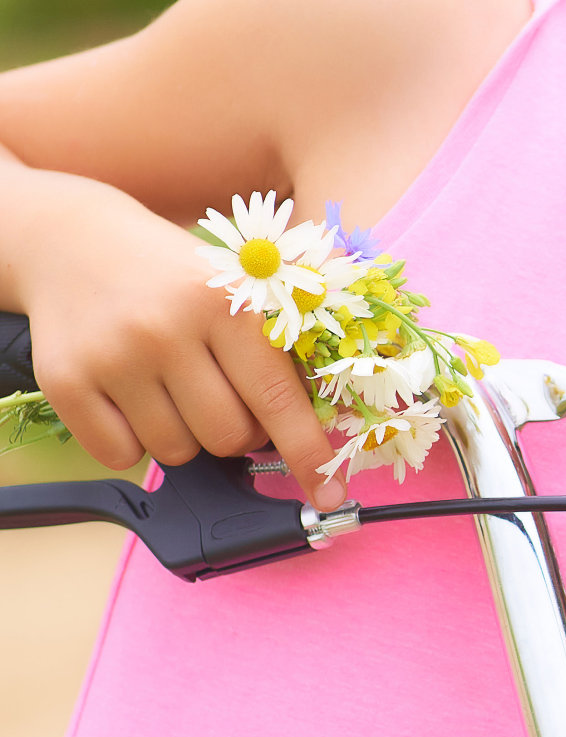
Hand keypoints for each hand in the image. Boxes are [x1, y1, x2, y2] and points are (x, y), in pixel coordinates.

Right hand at [13, 173, 342, 509]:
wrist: (78, 243)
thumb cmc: (177, 276)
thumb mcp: (238, 287)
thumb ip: (279, 345)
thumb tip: (324, 420)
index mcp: (226, 303)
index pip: (277, 397)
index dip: (307, 451)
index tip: (328, 493)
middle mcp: (167, 330)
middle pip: (227, 437)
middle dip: (239, 433)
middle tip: (225, 397)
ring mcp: (113, 358)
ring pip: (177, 452)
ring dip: (186, 436)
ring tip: (173, 387)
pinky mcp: (66, 381)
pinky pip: (121, 456)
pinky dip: (135, 441)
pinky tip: (133, 397)